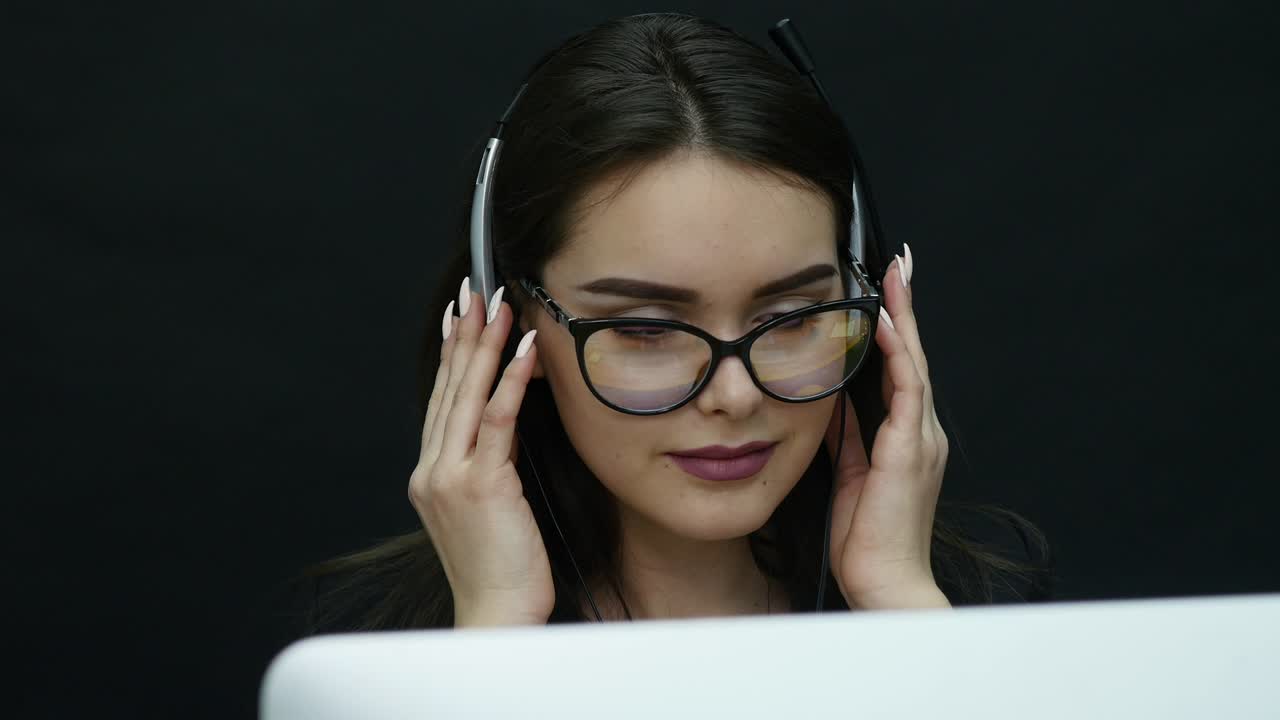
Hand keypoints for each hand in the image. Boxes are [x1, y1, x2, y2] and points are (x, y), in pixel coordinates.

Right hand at [409, 278, 554, 626]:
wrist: (495, 618)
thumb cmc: (502, 571)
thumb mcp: (489, 510)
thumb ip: (489, 467)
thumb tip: (506, 429)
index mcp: (430, 475)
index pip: (442, 402)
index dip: (451, 356)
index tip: (460, 316)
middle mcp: (432, 470)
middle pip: (449, 389)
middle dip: (464, 335)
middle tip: (475, 290)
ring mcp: (450, 477)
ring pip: (467, 396)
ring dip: (485, 344)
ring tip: (500, 305)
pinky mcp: (480, 485)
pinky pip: (497, 420)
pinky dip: (510, 379)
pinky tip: (524, 348)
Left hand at [824, 245, 951, 609]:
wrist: (885, 582)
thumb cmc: (868, 538)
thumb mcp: (851, 474)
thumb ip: (847, 436)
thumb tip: (829, 400)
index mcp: (907, 437)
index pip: (902, 368)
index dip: (897, 326)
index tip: (887, 289)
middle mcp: (921, 432)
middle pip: (913, 355)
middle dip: (906, 307)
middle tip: (899, 262)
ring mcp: (921, 439)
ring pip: (913, 363)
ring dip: (904, 318)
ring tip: (895, 276)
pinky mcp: (911, 450)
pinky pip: (907, 391)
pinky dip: (899, 355)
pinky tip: (888, 326)